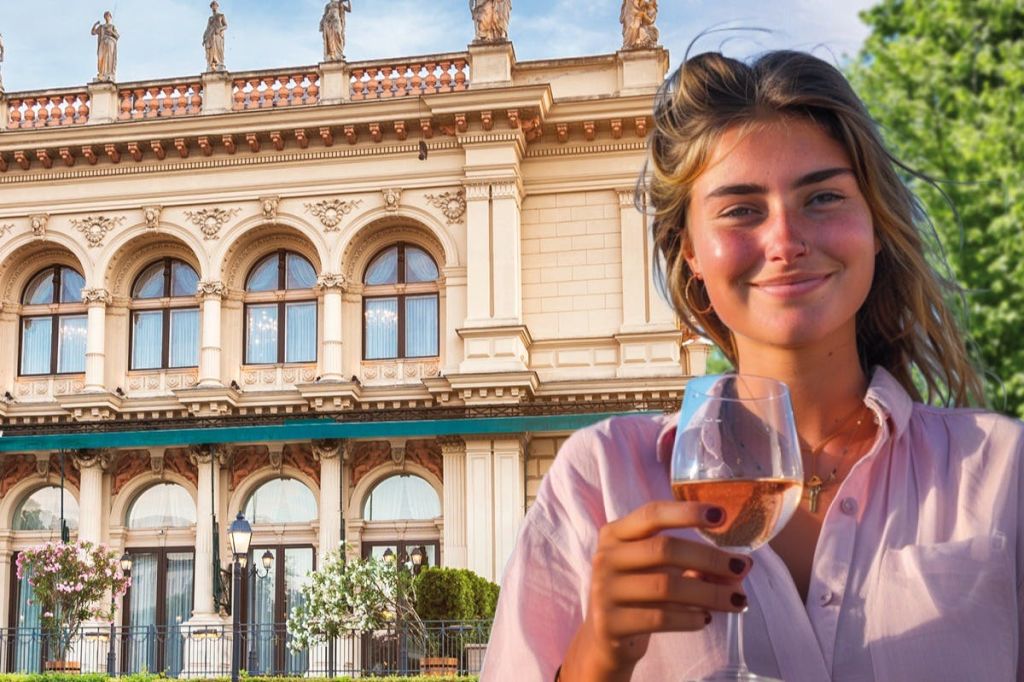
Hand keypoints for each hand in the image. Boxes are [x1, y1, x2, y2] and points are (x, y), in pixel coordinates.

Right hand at [561, 501, 751, 681]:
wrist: (605, 637)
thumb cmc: (640, 594)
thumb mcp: (659, 571)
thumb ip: (694, 563)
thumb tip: (742, 564)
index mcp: (615, 533)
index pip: (652, 514)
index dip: (687, 512)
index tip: (721, 515)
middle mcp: (606, 557)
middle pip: (664, 549)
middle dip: (709, 558)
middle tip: (742, 567)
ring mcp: (604, 590)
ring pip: (666, 587)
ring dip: (709, 593)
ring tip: (736, 600)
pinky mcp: (610, 623)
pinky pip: (660, 618)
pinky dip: (690, 618)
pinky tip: (705, 619)